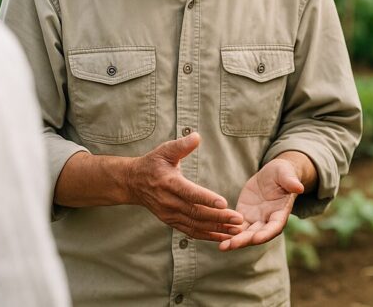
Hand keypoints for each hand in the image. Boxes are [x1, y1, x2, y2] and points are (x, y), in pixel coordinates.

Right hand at [127, 133, 244, 240]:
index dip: (206, 198)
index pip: (189, 192)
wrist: (133, 183)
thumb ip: (181, 146)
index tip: (224, 203)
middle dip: (219, 218)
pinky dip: (207, 236)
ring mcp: (169, 214)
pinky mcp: (171, 221)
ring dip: (216, 229)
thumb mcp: (164, 150)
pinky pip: (191, 231)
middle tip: (239, 220)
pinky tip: (223, 237)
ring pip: (195, 225)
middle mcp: (169, 202)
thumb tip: (196, 136)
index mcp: (169, 183)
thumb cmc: (153, 163)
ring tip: (236, 231)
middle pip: (196, 212)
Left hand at [218, 158, 303, 250]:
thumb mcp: (286, 174)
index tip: (257, 239)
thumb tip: (299, 187)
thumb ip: (291, 182)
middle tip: (231, 245)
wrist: (272, 175)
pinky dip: (227, 232)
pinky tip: (216, 236)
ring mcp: (256, 219)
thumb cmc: (283, 173)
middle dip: (244, 240)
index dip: (266, 233)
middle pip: (257, 234)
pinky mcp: (244, 215)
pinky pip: (235, 226)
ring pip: (245, 233)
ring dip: (234, 241)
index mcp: (281, 212)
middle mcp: (268, 220)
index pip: (275, 226)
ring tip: (222, 247)